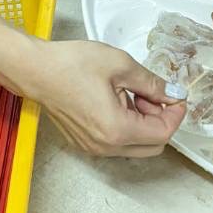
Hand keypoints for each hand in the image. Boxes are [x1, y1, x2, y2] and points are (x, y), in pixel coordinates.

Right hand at [24, 39, 186, 157]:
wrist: (37, 70)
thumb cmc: (72, 65)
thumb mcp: (121, 65)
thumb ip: (152, 83)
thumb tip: (173, 93)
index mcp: (117, 130)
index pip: (163, 133)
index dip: (176, 113)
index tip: (176, 94)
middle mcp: (106, 147)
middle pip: (153, 146)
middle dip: (160, 119)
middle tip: (152, 92)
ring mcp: (93, 148)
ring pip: (135, 145)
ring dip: (143, 122)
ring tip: (131, 91)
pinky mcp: (84, 143)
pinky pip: (117, 142)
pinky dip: (126, 125)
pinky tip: (116, 100)